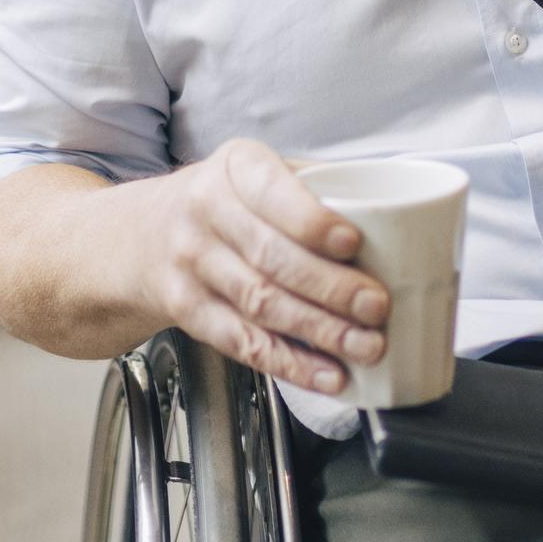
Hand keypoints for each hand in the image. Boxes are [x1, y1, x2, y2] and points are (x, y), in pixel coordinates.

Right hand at [114, 138, 389, 392]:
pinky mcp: (187, 309)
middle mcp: (205, 212)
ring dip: (318, 331)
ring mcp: (191, 264)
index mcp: (234, 168)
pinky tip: (326, 374)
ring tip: (365, 345)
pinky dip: (290, 363)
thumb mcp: (254, 172)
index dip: (312, 222)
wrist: (138, 236)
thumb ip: (315, 187)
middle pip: (271, 257)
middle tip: (377, 307)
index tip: (353, 243)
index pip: (273, 193)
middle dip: (330, 288)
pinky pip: (243, 342)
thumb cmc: (221, 202)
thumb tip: (404, 217)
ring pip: (260, 303)